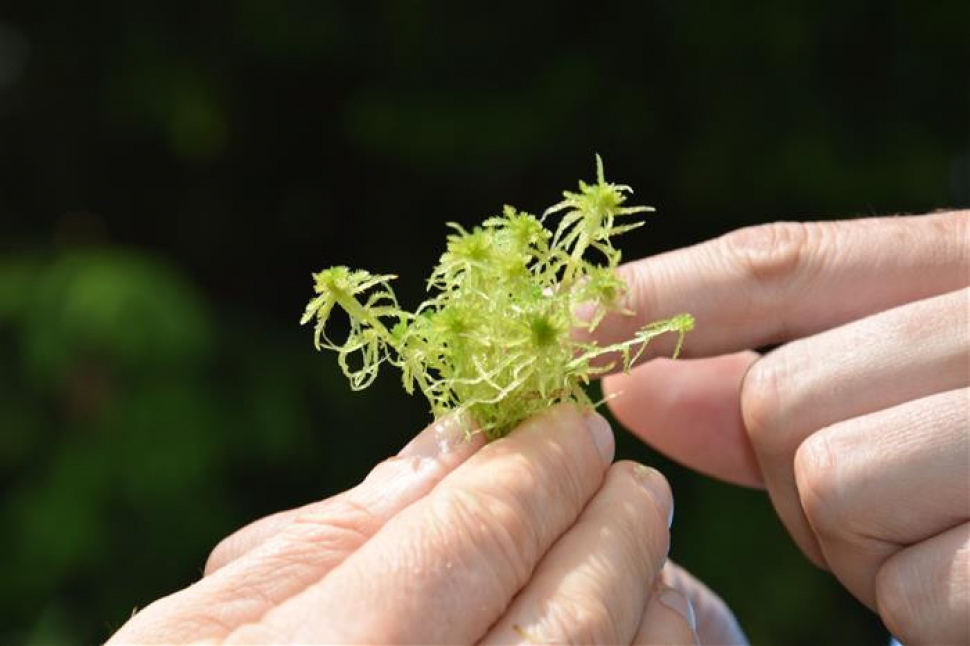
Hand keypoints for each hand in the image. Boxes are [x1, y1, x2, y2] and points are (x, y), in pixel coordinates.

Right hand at [108, 405, 737, 643]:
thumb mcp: (190, 644)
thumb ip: (321, 541)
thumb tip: (446, 448)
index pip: (478, 536)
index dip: (538, 468)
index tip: (572, 428)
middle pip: (570, 618)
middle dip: (615, 528)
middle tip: (629, 479)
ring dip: (651, 607)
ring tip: (641, 557)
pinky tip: (636, 639)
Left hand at [595, 211, 968, 644]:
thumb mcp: (891, 395)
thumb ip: (760, 381)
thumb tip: (628, 382)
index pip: (780, 267)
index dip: (659, 298)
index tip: (559, 327)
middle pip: (778, 397)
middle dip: (794, 466)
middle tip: (882, 484)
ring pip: (827, 481)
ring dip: (854, 537)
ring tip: (934, 525)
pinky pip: (905, 584)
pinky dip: (917, 598)